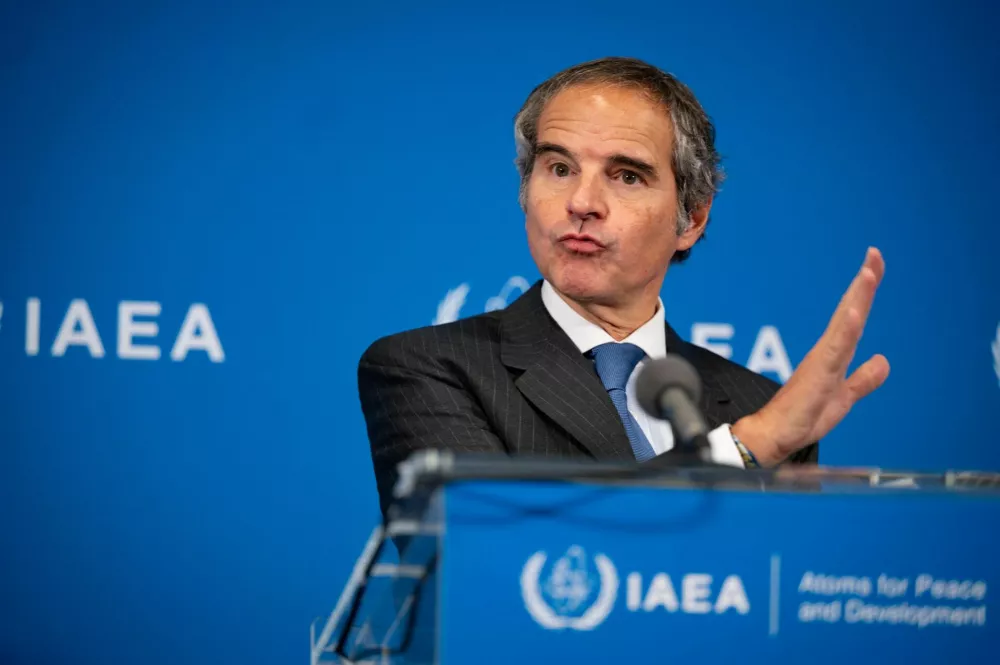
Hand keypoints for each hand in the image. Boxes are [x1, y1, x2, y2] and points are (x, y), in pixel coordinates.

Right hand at [732, 247, 889, 465]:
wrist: (774, 435)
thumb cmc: (801, 417)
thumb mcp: (844, 397)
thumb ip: (863, 379)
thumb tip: (883, 360)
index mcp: (833, 354)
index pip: (854, 316)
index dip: (865, 291)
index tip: (874, 264)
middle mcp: (827, 351)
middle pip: (850, 310)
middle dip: (864, 282)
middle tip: (874, 254)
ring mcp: (821, 361)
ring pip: (844, 323)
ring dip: (857, 297)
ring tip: (869, 273)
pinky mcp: (816, 374)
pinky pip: (834, 349)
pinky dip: (845, 329)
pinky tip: (854, 313)